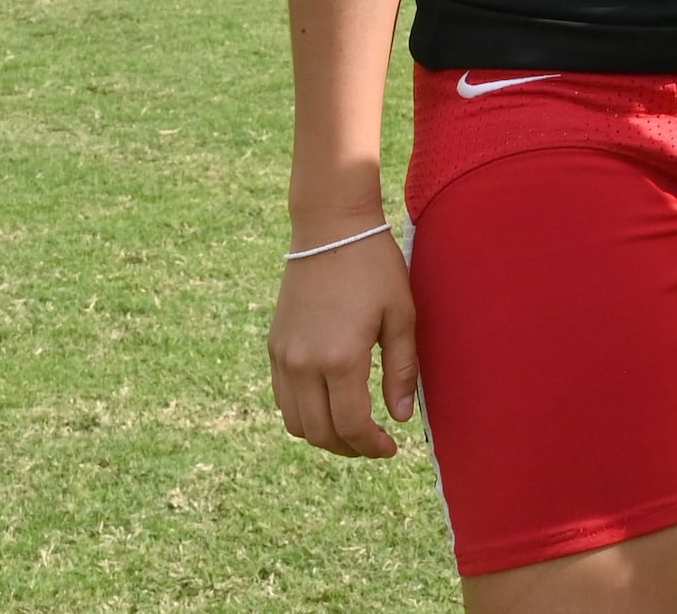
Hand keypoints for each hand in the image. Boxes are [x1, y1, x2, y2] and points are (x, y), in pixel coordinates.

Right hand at [266, 227, 418, 458]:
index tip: (390, 448)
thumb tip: (399, 418)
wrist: (330, 228)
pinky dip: (304, 413)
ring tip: (353, 428)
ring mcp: (283, 357)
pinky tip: (330, 404)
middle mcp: (304, 364)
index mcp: (340, 358)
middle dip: (349, 448)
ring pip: (296, 422)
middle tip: (374, 444)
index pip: (351, 426)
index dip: (371, 446)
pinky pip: (283, 399)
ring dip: (324, 435)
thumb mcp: (401, 316)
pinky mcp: (273, 347)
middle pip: (320, 433)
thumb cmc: (374, 267)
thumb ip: (402, 370)